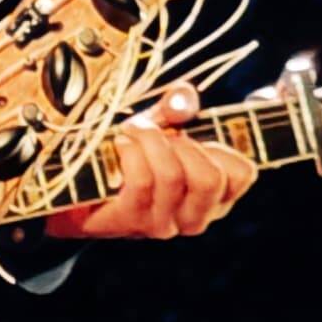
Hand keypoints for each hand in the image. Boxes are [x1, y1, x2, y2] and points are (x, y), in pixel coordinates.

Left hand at [40, 85, 254, 240]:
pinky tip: (120, 144)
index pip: (242, 175)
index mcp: (214, 197)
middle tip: (161, 133)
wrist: (78, 190)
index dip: (225, 145)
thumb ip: (177, 108)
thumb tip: (185, 98)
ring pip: (173, 176)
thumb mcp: (160, 127)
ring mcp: (164, 224)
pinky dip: (131, 152)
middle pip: (210, 179)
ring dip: (150, 141)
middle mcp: (195, 217)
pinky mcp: (132, 222)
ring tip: (132, 131)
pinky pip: (142, 181)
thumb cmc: (128, 158)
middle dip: (184, 144)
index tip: (197, 131)